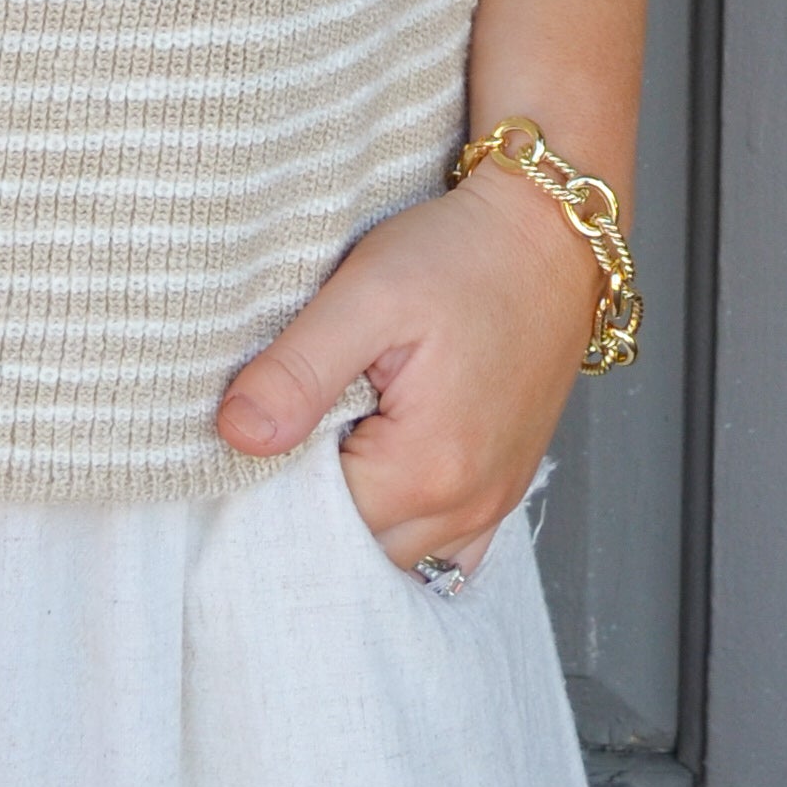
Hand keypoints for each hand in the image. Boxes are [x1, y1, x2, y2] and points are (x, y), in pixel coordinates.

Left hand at [215, 162, 600, 572]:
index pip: (317, 524)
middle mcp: (468, 504)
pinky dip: (403, 527)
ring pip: (397, 554)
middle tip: (286, 432)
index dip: (271, 484)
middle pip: (358, 551)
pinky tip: (379, 478)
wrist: (549, 232)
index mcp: (428, 468)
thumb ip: (298, 371)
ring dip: (356, 516)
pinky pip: (445, 546)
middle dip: (310, 507)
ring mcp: (493, 501)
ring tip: (330, 444)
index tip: (256, 432)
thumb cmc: (463, 254)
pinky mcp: (503, 485)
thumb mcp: (367, 295)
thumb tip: (237, 435)